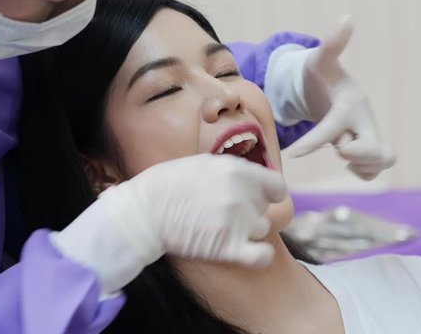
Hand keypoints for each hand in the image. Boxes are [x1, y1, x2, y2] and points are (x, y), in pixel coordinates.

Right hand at [51, 154, 285, 295]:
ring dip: (247, 231)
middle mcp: (242, 194)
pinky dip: (260, 256)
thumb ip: (233, 171)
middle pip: (265, 208)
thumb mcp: (203, 163)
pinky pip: (262, 255)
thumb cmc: (167, 185)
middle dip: (250, 210)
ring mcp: (237, 221)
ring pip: (261, 229)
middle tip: (223, 212)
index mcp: (237, 170)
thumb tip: (252, 180)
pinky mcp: (228, 247)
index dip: (268, 193)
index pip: (276, 186)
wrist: (144, 212)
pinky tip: (248, 253)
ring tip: (222, 228)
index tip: (257, 198)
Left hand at [285, 15, 395, 179]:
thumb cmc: (321, 75)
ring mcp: (368, 136)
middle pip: (381, 150)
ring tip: (342, 155)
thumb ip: (332, 44)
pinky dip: (363, 172)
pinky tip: (347, 163)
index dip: (315, 141)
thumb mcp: (322, 60)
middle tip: (339, 151)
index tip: (293, 152)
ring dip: (363, 166)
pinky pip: (373, 169)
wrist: (328, 88)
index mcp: (351, 103)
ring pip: (383, 161)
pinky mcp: (366, 148)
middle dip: (361, 156)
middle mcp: (365, 121)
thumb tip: (347, 19)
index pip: (337, 125)